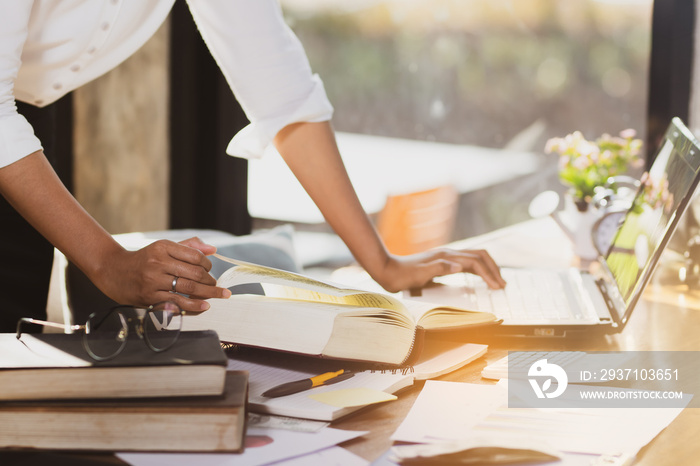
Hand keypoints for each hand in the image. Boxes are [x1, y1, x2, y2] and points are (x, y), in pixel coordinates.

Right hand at [92, 237, 230, 312]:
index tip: (210, 270)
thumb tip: (213, 249)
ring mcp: (153, 281)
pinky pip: (177, 303)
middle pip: (195, 273)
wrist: (113, 271)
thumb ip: (189, 247)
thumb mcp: (163, 247)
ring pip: (188, 288)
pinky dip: (193, 306)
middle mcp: (158, 262)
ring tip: (217, 295)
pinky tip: (204, 306)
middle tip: (216, 286)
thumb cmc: (144, 259)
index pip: (195, 256)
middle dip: (210, 281)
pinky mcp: (149, 297)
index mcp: (163, 247)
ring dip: (207, 294)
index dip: (208, 264)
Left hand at [371, 248, 506, 293]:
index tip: (498, 287)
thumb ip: (440, 268)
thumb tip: (460, 265)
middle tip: (503, 285)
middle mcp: (448, 254)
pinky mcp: (442, 262)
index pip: (475, 262)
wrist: (387, 270)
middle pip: (479, 256)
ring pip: (474, 257)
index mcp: (446, 257)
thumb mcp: (420, 275)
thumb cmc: (402, 275)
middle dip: (493, 269)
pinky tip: (478, 277)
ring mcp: (446, 257)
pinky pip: (466, 262)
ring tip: (496, 281)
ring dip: (487, 267)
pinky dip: (478, 268)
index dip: (489, 274)